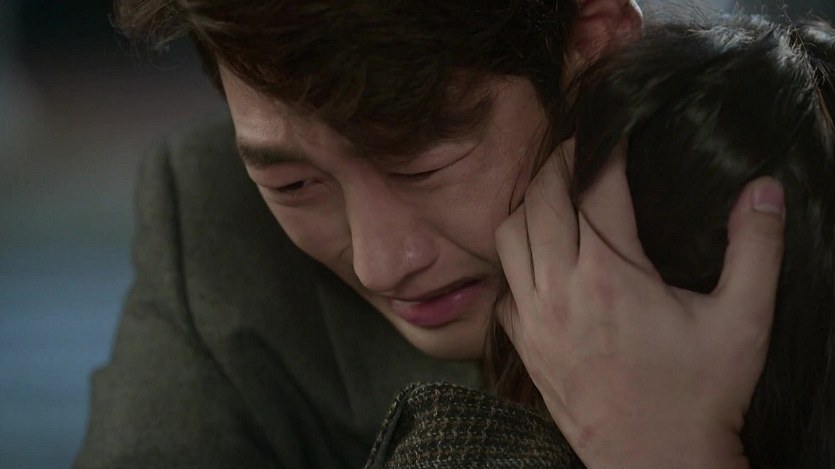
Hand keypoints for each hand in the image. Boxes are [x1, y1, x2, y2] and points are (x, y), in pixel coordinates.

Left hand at [494, 139, 784, 468]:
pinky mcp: (523, 344)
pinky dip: (514, 261)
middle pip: (541, 199)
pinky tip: (538, 261)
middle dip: (558, 165)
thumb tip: (764, 190)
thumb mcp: (742, 321)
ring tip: (553, 197)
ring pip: (508, 236)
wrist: (654, 459)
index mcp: (611, 274)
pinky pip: (502, 285)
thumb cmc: (699, 394)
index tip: (612, 131)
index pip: (595, 187)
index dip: (603, 150)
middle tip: (578, 152)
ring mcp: (534, 317)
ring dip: (528, 207)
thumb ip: (755, 250)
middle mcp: (560, 287)